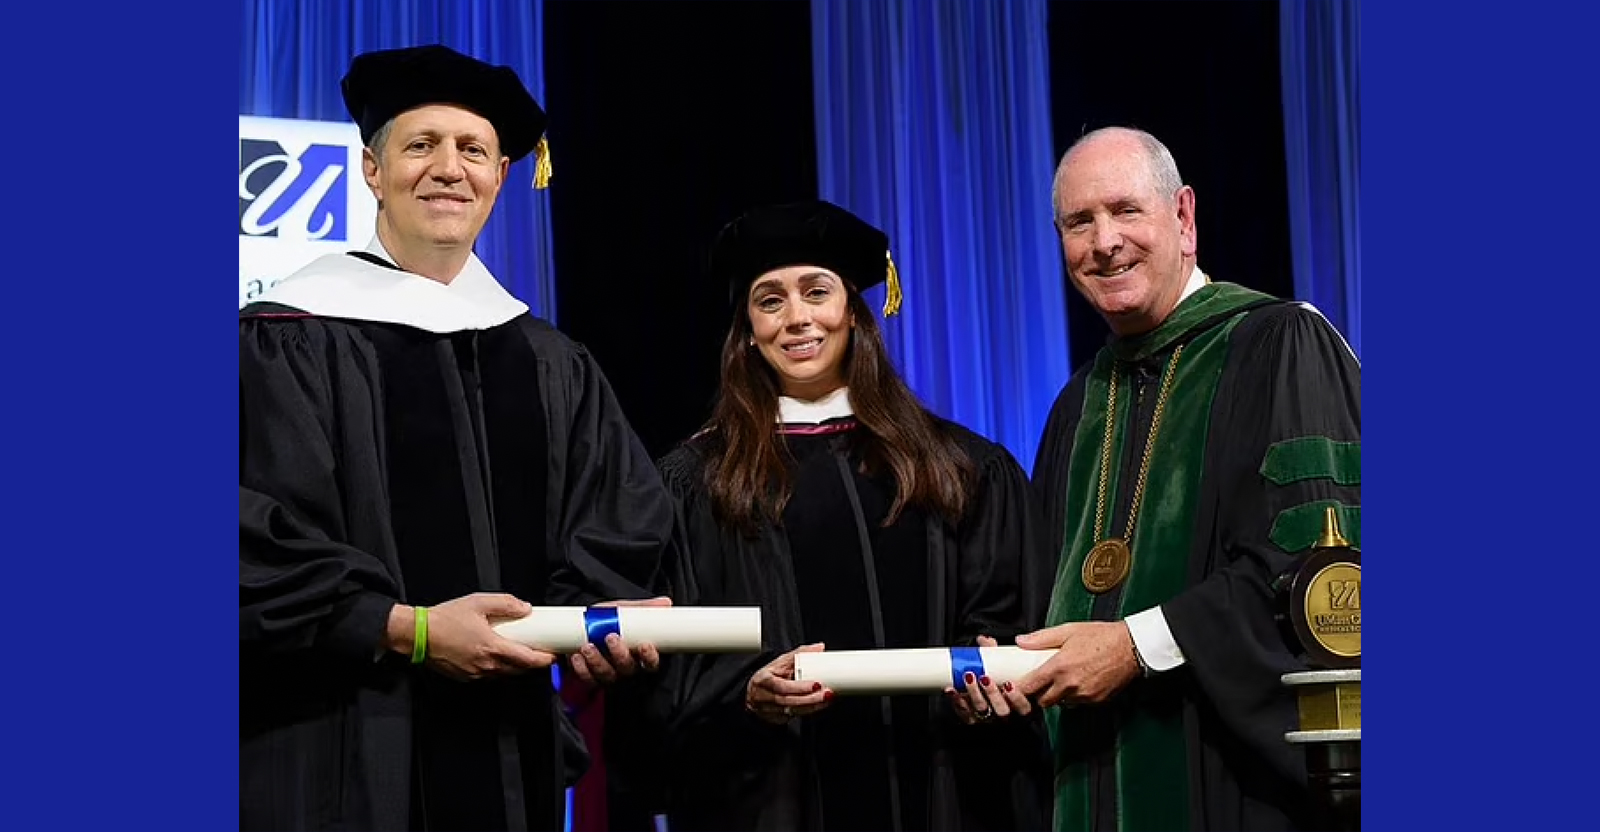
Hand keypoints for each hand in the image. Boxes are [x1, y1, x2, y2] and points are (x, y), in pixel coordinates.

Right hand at [388, 594, 558, 681]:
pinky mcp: (466, 677)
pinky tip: (498, 656)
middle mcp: (486, 665)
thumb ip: (506, 603)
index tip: (554, 655)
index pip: (527, 660)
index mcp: (492, 647)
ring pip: (505, 674)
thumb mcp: (478, 602)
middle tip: (541, 651)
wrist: (417, 634)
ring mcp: (476, 674)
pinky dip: (499, 668)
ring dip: (516, 666)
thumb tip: (526, 609)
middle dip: (533, 663)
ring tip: (521, 652)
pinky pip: (490, 675)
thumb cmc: (446, 618)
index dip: (545, 660)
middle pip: (519, 670)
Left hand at [567, 596, 670, 685]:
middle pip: (628, 669)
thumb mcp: (623, 610)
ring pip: (608, 676)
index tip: (644, 644)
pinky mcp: (591, 678)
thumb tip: (666, 602)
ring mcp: (609, 674)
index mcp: (639, 654)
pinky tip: (576, 657)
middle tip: (611, 637)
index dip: (650, 657)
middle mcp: (626, 667)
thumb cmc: (608, 620)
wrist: (582, 626)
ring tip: (588, 647)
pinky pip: (588, 679)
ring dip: (598, 662)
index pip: (651, 663)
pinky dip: (582, 669)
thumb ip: (642, 608)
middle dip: (620, 655)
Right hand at [745, 643, 831, 724]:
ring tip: (827, 699)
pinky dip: (808, 711)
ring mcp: (768, 710)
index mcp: (763, 680)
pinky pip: (794, 717)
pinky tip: (819, 705)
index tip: (816, 684)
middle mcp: (763, 697)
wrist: (753, 692)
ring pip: (792, 711)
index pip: (782, 686)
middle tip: (826, 693)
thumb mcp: (780, 662)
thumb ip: (799, 654)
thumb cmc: (768, 676)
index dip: (800, 687)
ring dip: (812, 706)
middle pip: (788, 701)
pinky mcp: (775, 719)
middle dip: (810, 699)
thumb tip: (819, 647)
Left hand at [946, 635, 1033, 724]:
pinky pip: (965, 714)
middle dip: (992, 693)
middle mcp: (1006, 713)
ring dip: (974, 694)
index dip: (1016, 697)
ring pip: (982, 710)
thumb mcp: (1004, 667)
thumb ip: (996, 654)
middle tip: (985, 677)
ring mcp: (989, 718)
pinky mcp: (973, 719)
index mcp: (1020, 704)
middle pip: (1002, 710)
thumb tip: (984, 640)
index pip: (1023, 706)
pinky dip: (957, 701)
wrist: (986, 695)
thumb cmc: (1001, 681)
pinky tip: (952, 690)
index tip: (1009, 683)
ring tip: (969, 677)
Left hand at [1014, 621, 1140, 706]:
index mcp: (1059, 667)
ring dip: (1057, 696)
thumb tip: (1021, 641)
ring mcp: (1084, 695)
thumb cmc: (1102, 636)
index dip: (1021, 688)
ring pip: (1061, 703)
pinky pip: (1079, 703)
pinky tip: (1078, 682)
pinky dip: (1075, 697)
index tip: (1018, 684)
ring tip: (1062, 680)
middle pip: (1043, 701)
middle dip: (1039, 694)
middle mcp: (1070, 685)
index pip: (1030, 686)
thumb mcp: (1068, 630)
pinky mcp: (1097, 701)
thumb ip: (1041, 638)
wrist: (1132, 647)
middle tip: (1041, 683)